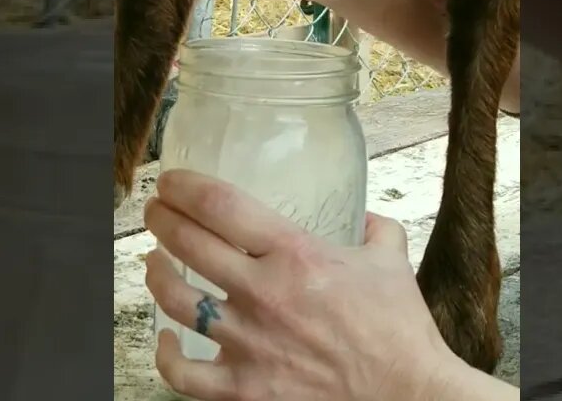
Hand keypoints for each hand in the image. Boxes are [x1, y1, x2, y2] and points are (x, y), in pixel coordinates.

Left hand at [143, 169, 461, 400]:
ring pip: (175, 300)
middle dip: (162, 220)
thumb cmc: (401, 331)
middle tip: (157, 211)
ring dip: (156, 275)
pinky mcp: (245, 389)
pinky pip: (183, 374)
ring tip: (154, 262)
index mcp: (296, 255)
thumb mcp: (392, 260)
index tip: (172, 182)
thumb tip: (365, 216)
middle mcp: (263, 294)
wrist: (407, 396)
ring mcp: (249, 343)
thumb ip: (375, 228)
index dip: (185, 187)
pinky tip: (165, 340)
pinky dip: (165, 355)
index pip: (221, 206)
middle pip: (187, 244)